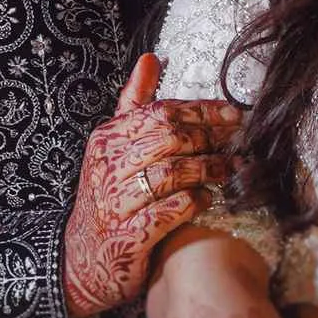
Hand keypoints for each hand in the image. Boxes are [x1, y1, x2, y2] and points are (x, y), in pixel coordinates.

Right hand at [62, 54, 240, 317]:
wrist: (80, 260)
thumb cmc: (107, 197)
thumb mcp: (111, 147)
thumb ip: (133, 104)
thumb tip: (150, 58)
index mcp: (107, 139)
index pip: (161, 112)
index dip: (202, 111)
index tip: (233, 113)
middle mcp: (108, 167)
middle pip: (169, 139)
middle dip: (210, 138)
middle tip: (238, 140)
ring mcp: (116, 203)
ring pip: (172, 174)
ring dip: (208, 169)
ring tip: (230, 170)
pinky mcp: (129, 237)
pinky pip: (169, 212)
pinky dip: (193, 202)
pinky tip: (207, 199)